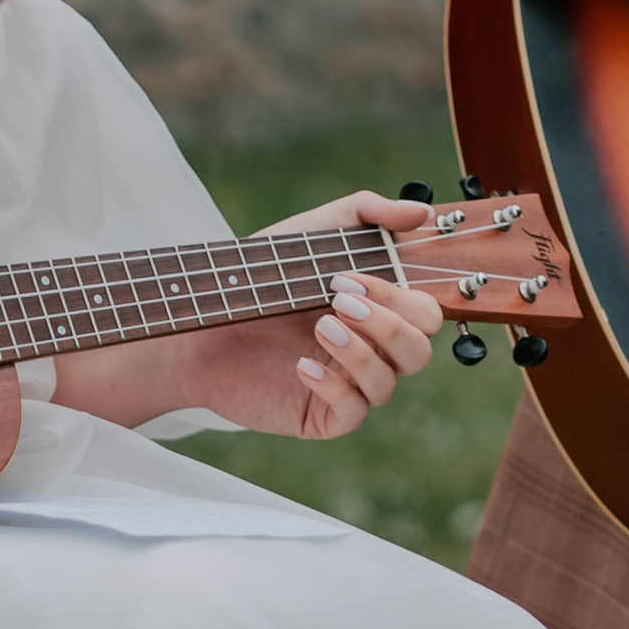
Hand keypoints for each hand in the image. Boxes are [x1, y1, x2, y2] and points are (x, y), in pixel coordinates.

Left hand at [170, 193, 442, 439]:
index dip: (398, 298)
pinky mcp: (321, 415)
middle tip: (336, 300)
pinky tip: (300, 364)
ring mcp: (348, 386)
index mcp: (378, 312)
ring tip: (319, 327)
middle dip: (385, 324)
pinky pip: (352, 412)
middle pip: (418, 351)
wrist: (203, 317)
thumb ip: (369, 213)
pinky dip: (331, 386)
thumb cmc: (260, 276)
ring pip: (388, 384)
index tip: (349, 277)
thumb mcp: (315, 231)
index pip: (425, 314)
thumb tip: (422, 215)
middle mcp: (371, 351)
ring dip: (359, 353)